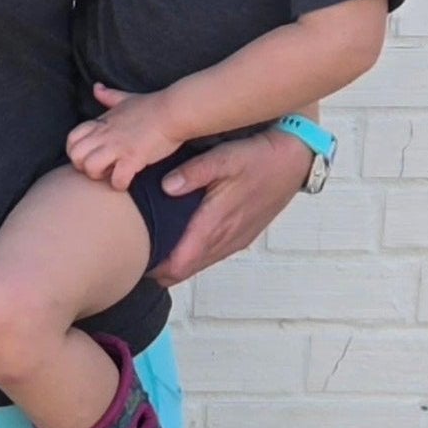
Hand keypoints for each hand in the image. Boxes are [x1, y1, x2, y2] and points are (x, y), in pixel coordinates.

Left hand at [66, 84, 181, 190]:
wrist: (172, 112)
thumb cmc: (151, 106)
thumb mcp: (124, 98)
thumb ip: (108, 96)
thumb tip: (96, 87)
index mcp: (100, 122)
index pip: (71, 139)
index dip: (76, 152)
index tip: (91, 156)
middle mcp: (104, 134)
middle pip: (75, 156)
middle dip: (84, 167)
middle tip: (101, 169)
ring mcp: (117, 146)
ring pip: (90, 167)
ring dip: (99, 177)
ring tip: (112, 174)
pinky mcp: (133, 158)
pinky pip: (116, 179)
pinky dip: (120, 184)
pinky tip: (127, 180)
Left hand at [148, 127, 308, 285]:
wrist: (293, 160)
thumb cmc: (257, 157)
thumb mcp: (223, 158)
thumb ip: (194, 173)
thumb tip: (166, 187)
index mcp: (216, 222)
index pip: (182, 262)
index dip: (157, 270)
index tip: (133, 265)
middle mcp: (227, 237)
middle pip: (188, 268)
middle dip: (162, 271)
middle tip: (135, 261)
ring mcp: (237, 238)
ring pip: (201, 262)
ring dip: (179, 264)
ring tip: (152, 253)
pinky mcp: (243, 233)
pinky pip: (214, 253)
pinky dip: (195, 254)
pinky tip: (182, 243)